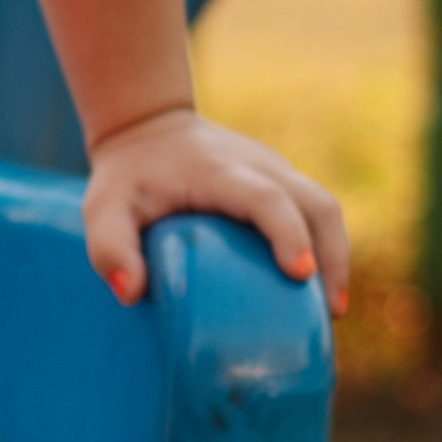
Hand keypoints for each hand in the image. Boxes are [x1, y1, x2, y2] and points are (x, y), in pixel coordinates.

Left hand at [80, 104, 347, 314]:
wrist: (150, 128)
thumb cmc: (127, 177)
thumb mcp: (103, 208)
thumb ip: (109, 247)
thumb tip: (132, 294)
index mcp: (219, 171)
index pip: (267, 198)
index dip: (288, 233)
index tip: (301, 274)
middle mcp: (260, 166)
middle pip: (317, 204)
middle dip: (334, 256)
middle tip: (330, 313)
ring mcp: (278, 171)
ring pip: (327, 208)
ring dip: (338, 258)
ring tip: (332, 313)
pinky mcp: (285, 183)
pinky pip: (318, 213)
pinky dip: (328, 250)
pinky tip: (320, 294)